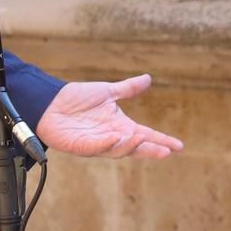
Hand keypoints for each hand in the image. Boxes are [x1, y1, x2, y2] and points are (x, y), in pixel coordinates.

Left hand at [34, 74, 180, 158]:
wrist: (52, 102)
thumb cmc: (78, 98)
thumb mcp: (108, 91)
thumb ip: (128, 89)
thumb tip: (148, 78)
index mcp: (120, 126)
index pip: (145, 136)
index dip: (161, 141)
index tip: (179, 146)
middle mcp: (111, 137)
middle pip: (135, 147)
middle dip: (150, 150)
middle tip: (166, 151)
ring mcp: (96, 144)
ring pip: (118, 150)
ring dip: (130, 146)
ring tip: (141, 139)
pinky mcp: (80, 146)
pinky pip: (96, 147)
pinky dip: (106, 144)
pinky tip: (115, 137)